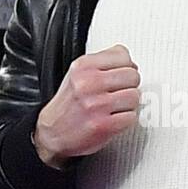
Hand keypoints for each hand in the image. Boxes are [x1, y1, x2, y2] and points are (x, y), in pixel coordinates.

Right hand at [32, 44, 140, 166]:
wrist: (52, 133)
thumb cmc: (68, 104)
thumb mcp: (78, 74)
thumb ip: (103, 62)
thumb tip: (131, 63)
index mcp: (83, 66)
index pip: (123, 55)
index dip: (125, 67)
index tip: (120, 75)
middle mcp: (89, 83)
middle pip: (133, 76)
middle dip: (129, 86)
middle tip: (117, 93)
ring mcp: (97, 104)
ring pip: (135, 96)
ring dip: (128, 104)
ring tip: (114, 107)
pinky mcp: (104, 125)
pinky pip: (131, 116)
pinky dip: (125, 120)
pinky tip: (113, 118)